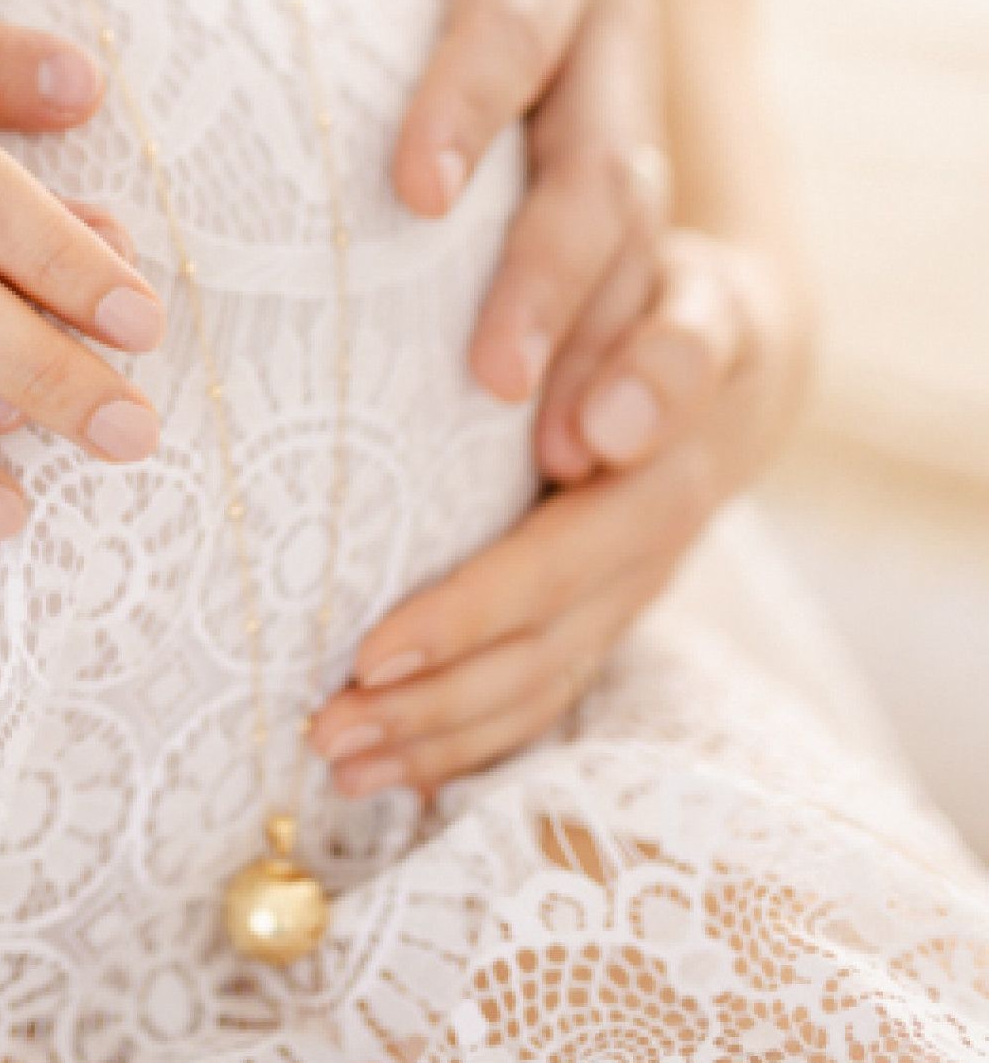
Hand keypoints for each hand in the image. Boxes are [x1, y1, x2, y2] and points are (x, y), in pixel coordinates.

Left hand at [216, 0, 664, 409]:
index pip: (511, 18)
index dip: (469, 98)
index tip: (412, 187)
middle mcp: (603, 18)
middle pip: (597, 156)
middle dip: (555, 272)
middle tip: (497, 379)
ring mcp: (617, 88)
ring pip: (633, 226)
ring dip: (601, 336)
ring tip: (557, 454)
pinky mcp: (609, 136)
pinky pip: (629, 252)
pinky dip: (611, 343)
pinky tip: (566, 445)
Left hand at [308, 229, 810, 797]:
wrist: (732, 342)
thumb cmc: (663, 291)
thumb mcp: (677, 289)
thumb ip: (653, 354)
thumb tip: (593, 442)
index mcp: (676, 453)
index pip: (569, 549)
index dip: (476, 608)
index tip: (376, 649)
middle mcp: (660, 533)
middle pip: (548, 636)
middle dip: (434, 685)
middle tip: (330, 713)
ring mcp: (638, 583)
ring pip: (544, 678)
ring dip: (438, 730)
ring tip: (334, 752)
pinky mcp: (608, 611)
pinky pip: (542, 693)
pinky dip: (462, 741)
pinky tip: (379, 773)